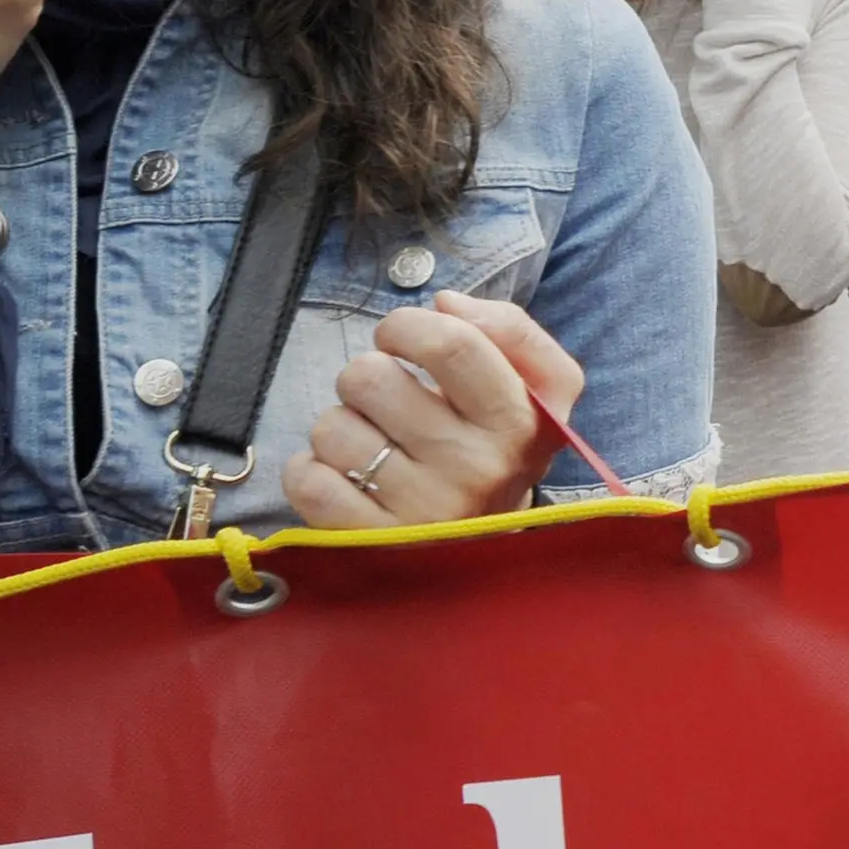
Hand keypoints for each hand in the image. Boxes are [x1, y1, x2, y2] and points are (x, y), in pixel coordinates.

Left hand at [282, 291, 586, 526]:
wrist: (493, 546)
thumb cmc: (502, 448)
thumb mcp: (540, 387)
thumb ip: (508, 329)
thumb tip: (444, 303)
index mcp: (517, 422)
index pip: (451, 344)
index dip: (407, 325)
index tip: (399, 338)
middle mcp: (474, 469)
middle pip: (372, 378)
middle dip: (365, 374)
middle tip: (386, 399)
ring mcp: (421, 510)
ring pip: (332, 428)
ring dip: (341, 425)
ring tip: (373, 444)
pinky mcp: (372, 542)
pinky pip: (307, 480)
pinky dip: (311, 468)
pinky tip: (344, 476)